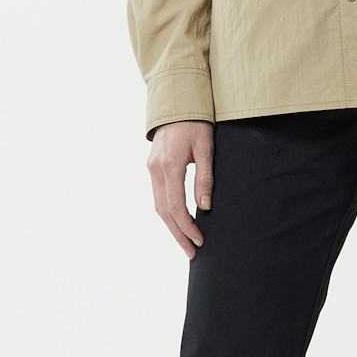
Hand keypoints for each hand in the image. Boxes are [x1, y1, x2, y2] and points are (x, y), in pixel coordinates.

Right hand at [147, 119, 214, 257]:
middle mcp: (156, 170)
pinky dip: (167, 213)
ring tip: (186, 243)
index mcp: (170, 166)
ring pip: (158, 206)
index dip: (188, 227)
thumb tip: (205, 207)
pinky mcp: (152, 168)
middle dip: (178, 234)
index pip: (177, 206)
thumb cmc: (196, 123)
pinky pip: (158, 196)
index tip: (200, 240)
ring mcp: (151, 169)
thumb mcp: (206, 148)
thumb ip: (205, 178)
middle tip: (192, 253)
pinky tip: (178, 222)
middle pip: (164, 212)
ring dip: (171, 226)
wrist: (177, 104)